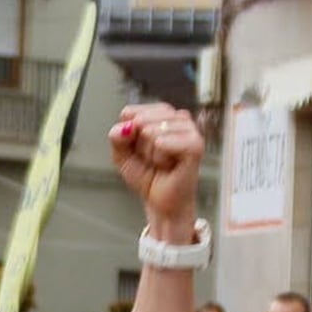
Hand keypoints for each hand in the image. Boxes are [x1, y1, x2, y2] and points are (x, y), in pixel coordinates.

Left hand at [110, 103, 202, 239]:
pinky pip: (162, 142)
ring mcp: (189, 128)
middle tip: (151, 159)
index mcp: (161, 114)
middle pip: (140, 120)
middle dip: (138, 144)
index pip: (130, 112)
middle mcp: (177, 117)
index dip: (127, 135)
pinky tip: (168, 164)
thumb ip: (117, 137)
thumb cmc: (147, 175)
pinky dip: (159, 158)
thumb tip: (125, 127)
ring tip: (161, 162)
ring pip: (150, 131)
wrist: (160, 200)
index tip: (138, 149)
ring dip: (149, 153)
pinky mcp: (195, 143)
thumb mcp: (122, 155)